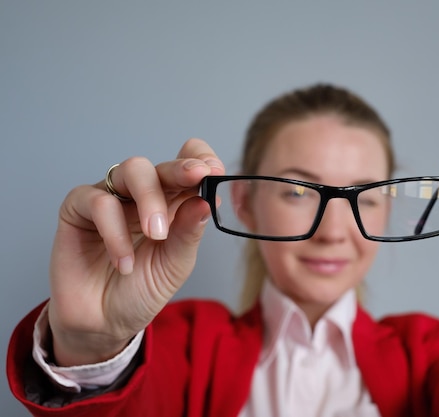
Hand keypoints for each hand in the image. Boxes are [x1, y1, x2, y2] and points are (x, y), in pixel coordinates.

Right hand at [47, 138, 223, 365]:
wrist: (104, 324)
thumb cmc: (142, 290)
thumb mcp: (175, 265)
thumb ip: (189, 232)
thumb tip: (205, 201)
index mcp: (172, 203)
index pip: (188, 164)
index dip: (201, 159)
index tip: (215, 171)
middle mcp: (142, 194)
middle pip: (162, 164)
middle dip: (181, 169)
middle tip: (197, 177)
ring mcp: (111, 198)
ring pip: (132, 170)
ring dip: (150, 199)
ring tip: (157, 236)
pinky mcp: (78, 209)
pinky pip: (99, 202)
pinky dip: (115, 231)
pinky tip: (124, 262)